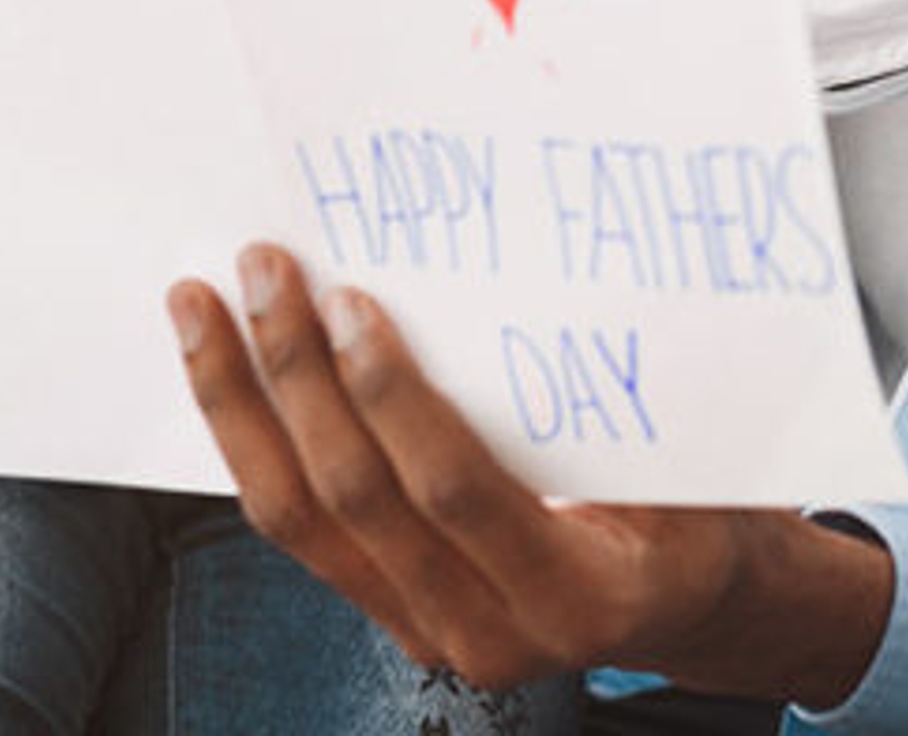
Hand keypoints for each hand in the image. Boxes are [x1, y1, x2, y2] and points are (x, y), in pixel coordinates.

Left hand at [170, 245, 891, 705]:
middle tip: (267, 273)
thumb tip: (564, 286)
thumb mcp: (700, 462)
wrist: (694, 601)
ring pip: (297, 522)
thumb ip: (625, 406)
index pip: (454, 493)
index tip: (351, 302)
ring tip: (201, 311)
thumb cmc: (706, 508)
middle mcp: (490, 633)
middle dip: (295, 378)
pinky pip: (298, 531)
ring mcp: (428, 632)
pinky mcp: (390, 612)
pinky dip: (254, 445)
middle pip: (354, 502)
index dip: (393, 398)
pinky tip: (229, 376)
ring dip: (240, 408)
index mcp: (577, 594)